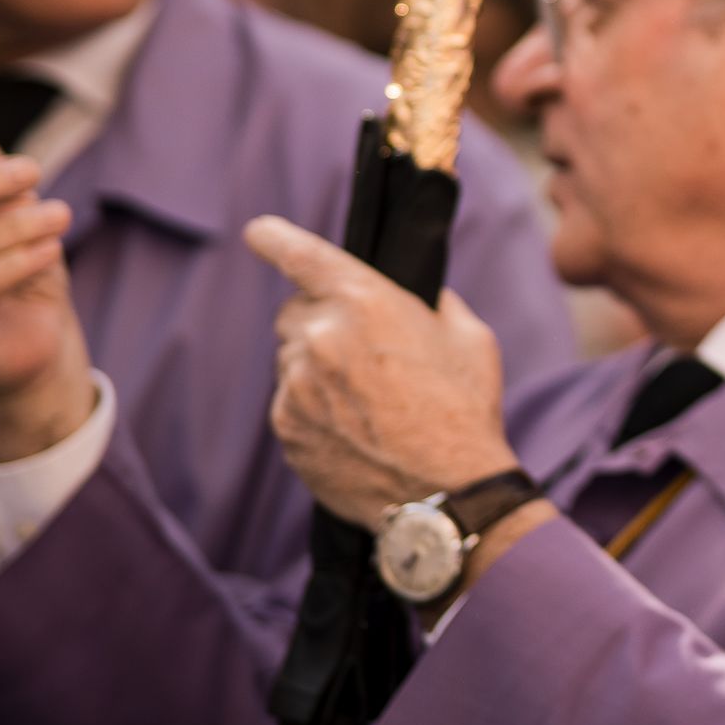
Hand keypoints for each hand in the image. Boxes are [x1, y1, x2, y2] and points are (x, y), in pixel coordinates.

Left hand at [246, 216, 518, 525]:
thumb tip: (410, 294)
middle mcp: (321, 337)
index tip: (258, 232)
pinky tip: (356, 430)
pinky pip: (290, 403)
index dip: (274, 238)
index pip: (301, 254)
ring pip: (293, 360)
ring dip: (319, 369)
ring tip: (369, 403)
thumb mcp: (467, 336)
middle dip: (321, 321)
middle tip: (363, 352)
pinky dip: (314, 409)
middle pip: (295, 312)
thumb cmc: (465, 410)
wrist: (447, 491)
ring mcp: (296, 385)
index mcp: (366, 300)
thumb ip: (429, 302)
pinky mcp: (286, 428)